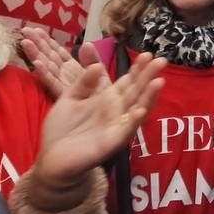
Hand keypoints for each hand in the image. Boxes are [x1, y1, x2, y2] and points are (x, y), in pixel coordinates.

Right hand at [21, 27, 100, 99]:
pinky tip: (36, 65)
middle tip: (25, 30)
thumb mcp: (99, 76)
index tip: (34, 29)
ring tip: (25, 42)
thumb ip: (92, 61)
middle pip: (49, 57)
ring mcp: (62, 86)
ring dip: (36, 55)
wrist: (99, 126)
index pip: (57, 53)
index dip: (46, 41)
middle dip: (38, 44)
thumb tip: (86, 44)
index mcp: (71, 71)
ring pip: (48, 67)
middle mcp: (64, 77)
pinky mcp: (63, 96)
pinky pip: (53, 84)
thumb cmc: (103, 101)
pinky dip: (44, 74)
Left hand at [30, 53, 165, 208]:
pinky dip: (133, 121)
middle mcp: (117, 112)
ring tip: (159, 81)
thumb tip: (97, 65)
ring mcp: (116, 127)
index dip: (137, 69)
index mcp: (107, 100)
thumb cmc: (62, 129)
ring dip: (149, 97)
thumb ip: (83, 82)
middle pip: (137, 91)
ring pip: (137, 109)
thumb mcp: (69, 98)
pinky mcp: (111, 143)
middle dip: (149, 76)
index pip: (127, 81)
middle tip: (161, 60)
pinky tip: (139, 110)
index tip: (148, 54)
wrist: (51, 158)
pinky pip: (125, 131)